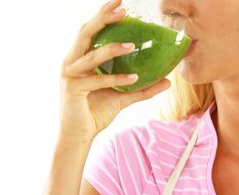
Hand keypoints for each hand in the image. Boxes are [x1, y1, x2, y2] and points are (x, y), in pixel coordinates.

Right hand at [58, 0, 171, 141]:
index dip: (104, 14)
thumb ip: (142, 88)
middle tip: (123, 9)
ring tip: (132, 45)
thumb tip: (167, 81)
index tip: (120, 2)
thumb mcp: (122, 97)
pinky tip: (134, 77)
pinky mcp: (73, 89)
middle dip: (104, 18)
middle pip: (86, 33)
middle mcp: (72, 62)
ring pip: (91, 55)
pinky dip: (116, 78)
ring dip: (112, 48)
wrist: (78, 137)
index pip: (91, 30)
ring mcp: (70, 75)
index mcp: (80, 58)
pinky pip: (98, 80)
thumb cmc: (95, 113)